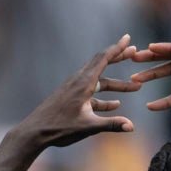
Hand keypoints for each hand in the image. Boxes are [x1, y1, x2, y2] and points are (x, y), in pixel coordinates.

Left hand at [18, 34, 140, 147]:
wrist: (35, 131)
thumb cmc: (59, 128)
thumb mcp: (88, 126)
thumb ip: (111, 124)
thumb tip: (132, 126)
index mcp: (83, 83)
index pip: (102, 59)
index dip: (117, 48)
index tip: (128, 39)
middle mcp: (78, 82)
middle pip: (101, 64)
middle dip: (118, 58)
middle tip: (134, 52)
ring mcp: (74, 89)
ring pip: (99, 81)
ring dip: (116, 84)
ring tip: (135, 87)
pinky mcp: (72, 98)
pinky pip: (92, 93)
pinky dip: (105, 97)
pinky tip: (115, 104)